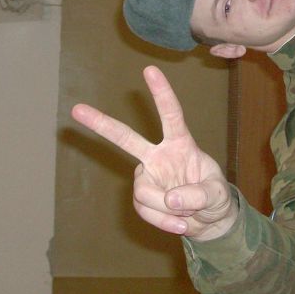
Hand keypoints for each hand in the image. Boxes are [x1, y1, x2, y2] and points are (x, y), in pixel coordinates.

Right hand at [71, 65, 236, 240]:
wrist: (210, 222)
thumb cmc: (216, 199)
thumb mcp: (218, 195)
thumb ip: (199, 195)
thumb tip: (171, 199)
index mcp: (181, 144)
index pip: (171, 114)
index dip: (161, 93)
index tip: (149, 70)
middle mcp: (158, 156)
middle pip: (126, 138)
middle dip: (101, 124)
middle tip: (76, 109)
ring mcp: (148, 176)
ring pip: (143, 192)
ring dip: (166, 208)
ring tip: (187, 214)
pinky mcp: (143, 198)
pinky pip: (144, 209)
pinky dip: (163, 221)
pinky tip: (180, 223)